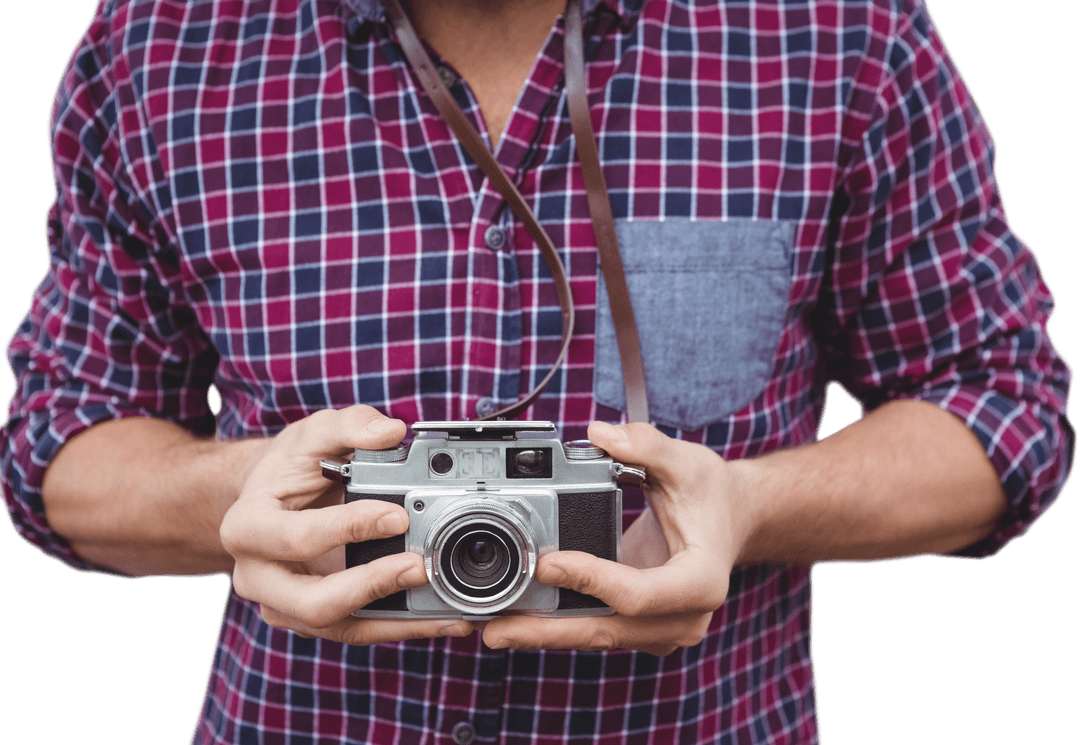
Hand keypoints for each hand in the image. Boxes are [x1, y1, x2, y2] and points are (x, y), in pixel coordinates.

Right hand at [219, 406, 474, 644]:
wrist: (271, 499)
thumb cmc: (291, 466)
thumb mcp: (314, 433)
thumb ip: (351, 425)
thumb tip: (391, 432)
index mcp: (248, 527)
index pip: (298, 538)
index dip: (350, 529)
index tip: (399, 514)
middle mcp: (258, 576)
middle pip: (313, 602)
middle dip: (372, 587)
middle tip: (419, 567)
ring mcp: (285, 605)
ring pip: (340, 628)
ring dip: (396, 620)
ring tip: (446, 609)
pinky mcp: (314, 619)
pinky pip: (358, 631)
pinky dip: (402, 628)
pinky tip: (443, 619)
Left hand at [482, 421, 753, 655]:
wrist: (732, 519)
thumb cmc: (711, 493)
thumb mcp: (686, 461)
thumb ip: (646, 445)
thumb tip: (600, 436)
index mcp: (702, 580)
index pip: (640, 593)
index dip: (592, 581)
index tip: (548, 562)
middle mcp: (684, 617)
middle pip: (608, 629)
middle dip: (548, 630)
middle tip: (494, 629)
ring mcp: (662, 629)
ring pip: (596, 636)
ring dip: (543, 633)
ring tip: (491, 629)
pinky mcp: (641, 629)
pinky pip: (595, 630)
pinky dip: (556, 626)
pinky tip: (517, 620)